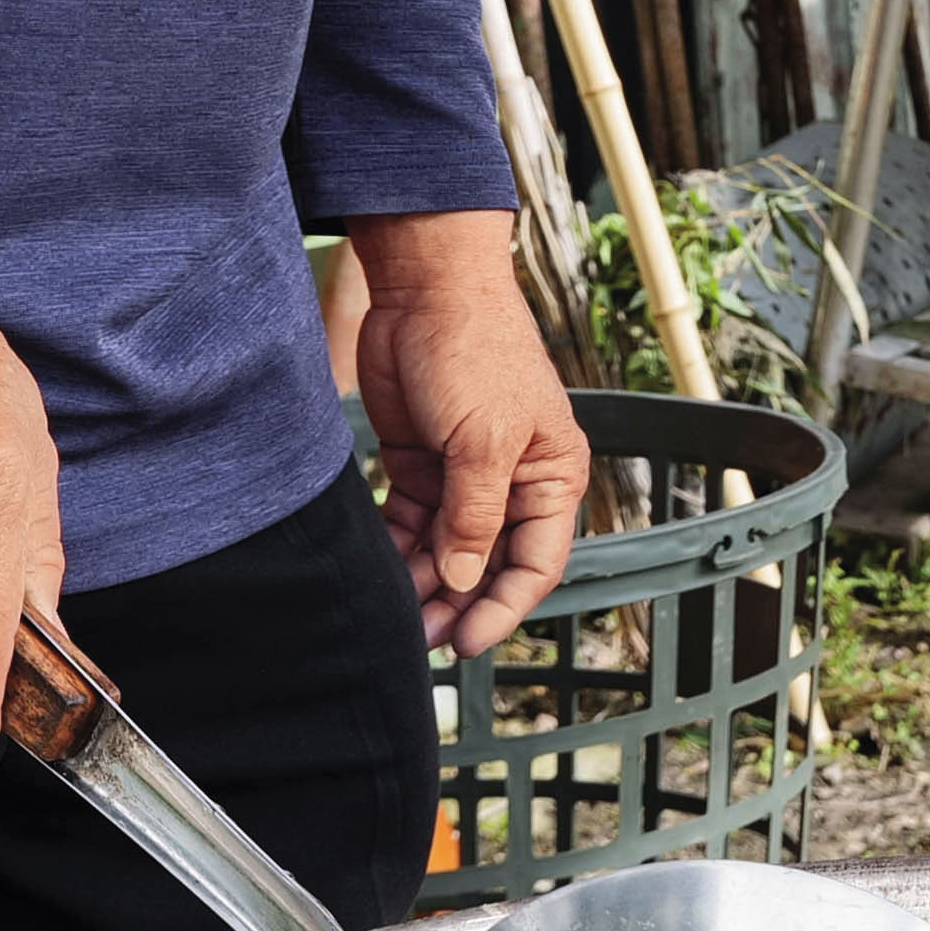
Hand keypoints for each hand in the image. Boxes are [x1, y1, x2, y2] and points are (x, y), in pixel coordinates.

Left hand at [347, 210, 593, 654]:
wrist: (425, 288)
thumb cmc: (476, 350)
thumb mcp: (483, 440)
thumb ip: (473, 516)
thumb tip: (460, 581)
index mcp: (551, 476)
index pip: (536, 563)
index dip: (503, 608)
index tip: (468, 642)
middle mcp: (512, 482)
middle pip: (487, 564)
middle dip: (457, 603)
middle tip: (420, 637)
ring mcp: (464, 475)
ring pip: (445, 551)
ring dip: (423, 582)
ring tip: (395, 613)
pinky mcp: (422, 463)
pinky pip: (413, 524)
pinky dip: (397, 549)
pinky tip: (378, 570)